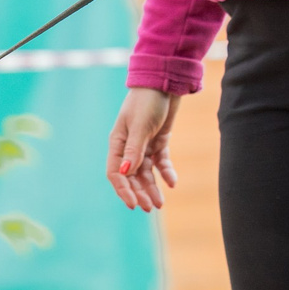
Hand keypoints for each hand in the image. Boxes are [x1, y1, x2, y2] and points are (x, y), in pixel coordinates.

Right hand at [107, 88, 181, 212]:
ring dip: (152, 188)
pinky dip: (166, 172)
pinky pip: (161, 162)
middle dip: (140, 193)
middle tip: (151, 208)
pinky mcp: (159, 141)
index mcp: (117, 143)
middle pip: (132, 177)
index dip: (124, 190)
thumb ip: (134, 150)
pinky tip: (172, 182)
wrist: (164, 81)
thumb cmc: (147, 101)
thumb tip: (126, 173)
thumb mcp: (139, 126)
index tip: (134, 204)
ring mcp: (144, 145)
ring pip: (146, 173)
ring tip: (160, 203)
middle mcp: (128, 147)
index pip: (116, 173)